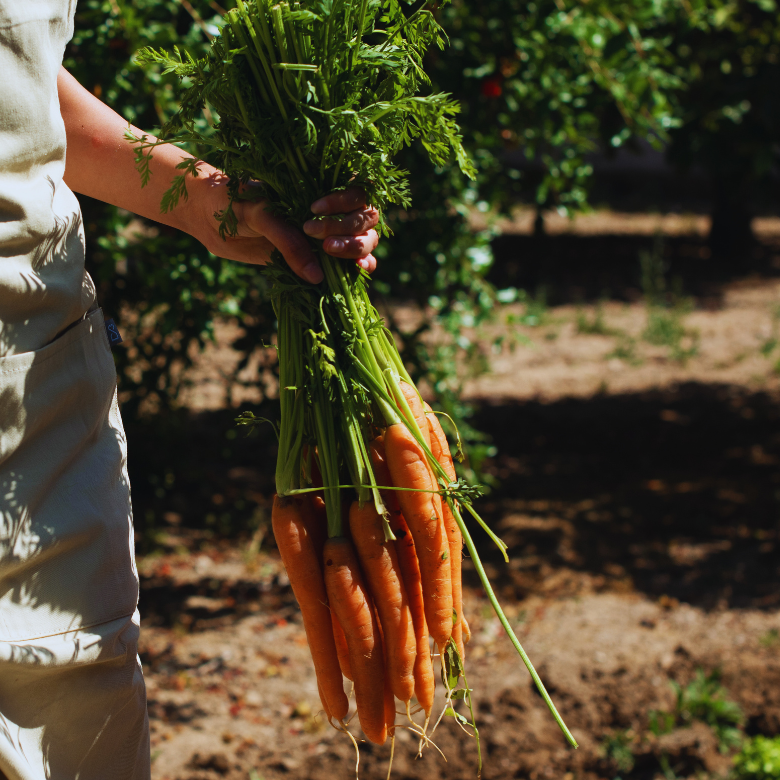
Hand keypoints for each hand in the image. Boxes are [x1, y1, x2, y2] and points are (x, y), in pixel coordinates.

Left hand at [195, 172, 378, 283]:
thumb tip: (317, 276)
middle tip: (322, 243)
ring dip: (358, 250)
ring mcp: (325, 231)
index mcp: (318, 184)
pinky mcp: (316, 255)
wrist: (209, 219)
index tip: (314, 213)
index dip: (346, 204)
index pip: (356, 191)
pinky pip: (348, 262)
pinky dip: (359, 267)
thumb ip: (287, 243)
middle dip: (352, 231)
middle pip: (366, 218)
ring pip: (363, 240)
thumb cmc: (233, 203)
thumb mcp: (260, 215)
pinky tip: (360, 272)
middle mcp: (328, 207)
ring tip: (333, 257)